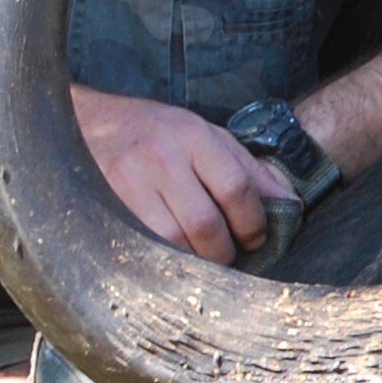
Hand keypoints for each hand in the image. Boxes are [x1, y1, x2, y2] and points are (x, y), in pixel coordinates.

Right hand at [72, 89, 293, 263]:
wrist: (91, 122)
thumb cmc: (157, 133)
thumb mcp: (206, 136)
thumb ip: (249, 169)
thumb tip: (290, 204)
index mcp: (193, 136)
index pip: (237, 188)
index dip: (253, 223)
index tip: (255, 238)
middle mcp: (160, 157)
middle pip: (206, 224)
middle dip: (224, 250)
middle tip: (228, 254)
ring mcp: (128, 181)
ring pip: (174, 241)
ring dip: (195, 260)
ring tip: (201, 257)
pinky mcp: (105, 202)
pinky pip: (143, 245)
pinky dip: (164, 258)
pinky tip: (172, 255)